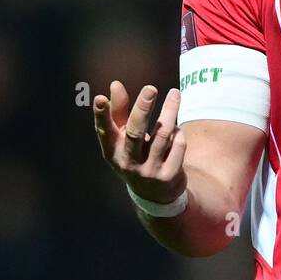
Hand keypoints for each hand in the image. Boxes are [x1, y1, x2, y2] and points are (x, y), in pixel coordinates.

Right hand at [93, 80, 187, 204]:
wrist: (156, 195)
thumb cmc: (136, 155)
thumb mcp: (124, 138)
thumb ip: (120, 111)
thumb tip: (115, 84)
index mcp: (112, 151)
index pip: (104, 131)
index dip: (101, 115)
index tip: (100, 98)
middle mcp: (128, 162)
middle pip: (135, 132)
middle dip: (142, 108)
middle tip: (150, 88)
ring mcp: (149, 171)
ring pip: (162, 134)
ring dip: (169, 111)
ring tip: (175, 94)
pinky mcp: (168, 175)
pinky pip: (178, 145)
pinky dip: (179, 133)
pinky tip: (178, 128)